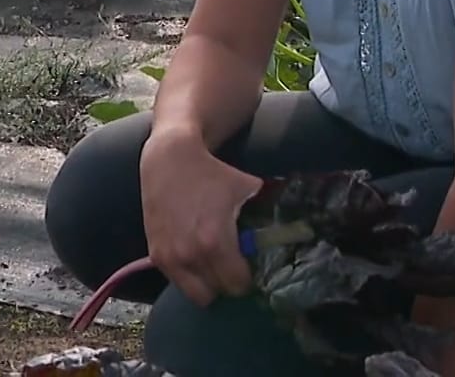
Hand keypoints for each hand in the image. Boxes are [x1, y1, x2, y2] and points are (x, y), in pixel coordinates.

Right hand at [138, 127, 264, 306]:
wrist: (169, 160)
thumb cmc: (212, 173)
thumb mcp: (248, 187)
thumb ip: (269, 209)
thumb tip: (298, 224)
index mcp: (215, 241)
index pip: (236, 284)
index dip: (247, 279)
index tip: (249, 269)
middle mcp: (190, 255)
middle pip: (217, 292)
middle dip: (228, 283)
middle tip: (233, 268)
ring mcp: (170, 257)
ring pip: (195, 294)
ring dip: (207, 284)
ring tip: (214, 265)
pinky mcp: (156, 254)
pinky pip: (177, 281)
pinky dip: (188, 276)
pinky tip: (195, 257)